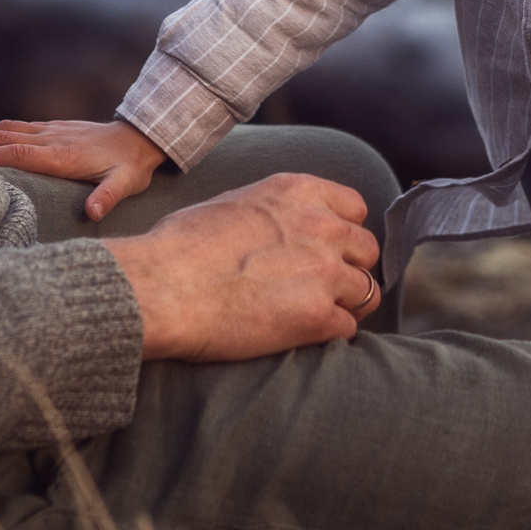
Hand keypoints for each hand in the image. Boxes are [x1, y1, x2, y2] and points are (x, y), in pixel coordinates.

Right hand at [0, 118, 165, 222]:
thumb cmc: (130, 166)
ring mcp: (51, 130)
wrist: (140, 138)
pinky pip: (18, 126)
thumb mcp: (125, 184)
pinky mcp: (54, 128)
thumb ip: (108, 197)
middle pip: (5, 137)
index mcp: (61, 155)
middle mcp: (51, 138)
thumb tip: (93, 213)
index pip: (18, 153)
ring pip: (9, 127)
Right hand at [99, 173, 382, 360]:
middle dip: (350, 268)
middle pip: (367, 249)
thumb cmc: (179, 247)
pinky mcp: (318, 317)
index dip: (342, 232)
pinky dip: (330, 335)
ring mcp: (325, 272)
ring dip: (346, 304)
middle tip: (324, 287)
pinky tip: (303, 337)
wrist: (163, 286)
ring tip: (316, 315)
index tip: (327, 249)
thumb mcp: (233, 203)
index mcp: (298, 192)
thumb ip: (272, 212)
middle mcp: (321, 226)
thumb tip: (274, 230)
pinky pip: (347, 328)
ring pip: (367, 291)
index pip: (355, 208)